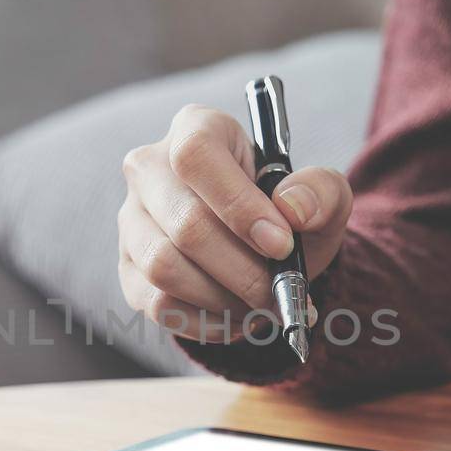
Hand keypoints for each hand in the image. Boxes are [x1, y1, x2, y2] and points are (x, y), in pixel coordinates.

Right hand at [118, 104, 352, 341]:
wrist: (264, 251)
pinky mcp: (128, 268)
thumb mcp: (322, 196)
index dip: (238, 205)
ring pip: (164, 268)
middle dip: (243, 271)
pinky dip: (206, 321)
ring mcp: (131, 220)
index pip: (195, 156)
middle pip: (184, 224)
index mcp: (196, 129)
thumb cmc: (287, 214)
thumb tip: (291, 209)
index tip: (281, 245)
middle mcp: (150, 168)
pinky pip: (158, 304)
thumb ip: (320, 193)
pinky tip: (237, 317)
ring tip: (259, 304)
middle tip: (279, 291)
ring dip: (223, 299)